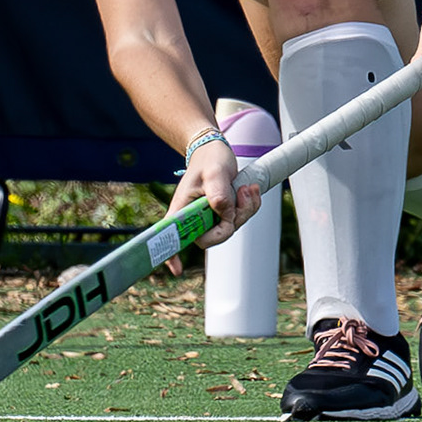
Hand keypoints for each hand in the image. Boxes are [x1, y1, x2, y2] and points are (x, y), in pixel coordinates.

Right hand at [162, 142, 260, 275]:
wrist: (214, 151)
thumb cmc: (209, 160)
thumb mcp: (215, 172)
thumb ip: (219, 194)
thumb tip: (224, 215)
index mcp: (182, 209)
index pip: (172, 236)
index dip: (172, 255)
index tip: (177, 270)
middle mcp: (194, 217)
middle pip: (214, 236)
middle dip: (233, 220)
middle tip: (240, 194)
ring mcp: (209, 217)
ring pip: (231, 228)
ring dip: (245, 209)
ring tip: (246, 187)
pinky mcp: (223, 214)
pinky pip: (239, 219)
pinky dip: (249, 206)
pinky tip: (249, 190)